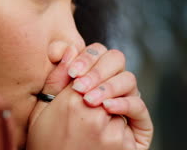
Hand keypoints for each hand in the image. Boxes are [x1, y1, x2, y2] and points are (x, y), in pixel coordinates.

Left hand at [27, 43, 152, 149]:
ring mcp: (124, 105)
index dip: (87, 57)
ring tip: (89, 101)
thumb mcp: (47, 106)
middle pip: (116, 60)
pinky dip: (124, 103)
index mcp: (89, 79)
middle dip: (98, 70)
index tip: (72, 73)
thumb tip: (64, 47)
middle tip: (80, 87)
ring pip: (128, 80)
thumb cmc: (49, 138)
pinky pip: (139, 107)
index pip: (97, 54)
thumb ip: (55, 78)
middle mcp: (109, 88)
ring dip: (108, 86)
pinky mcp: (138, 125)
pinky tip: (106, 108)